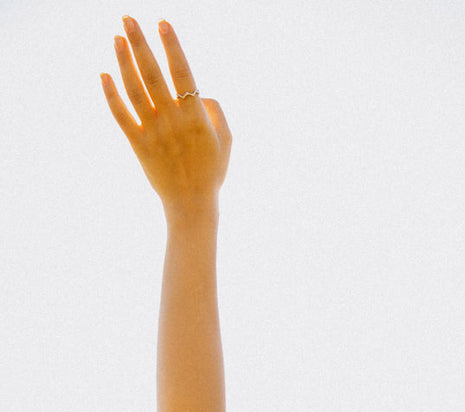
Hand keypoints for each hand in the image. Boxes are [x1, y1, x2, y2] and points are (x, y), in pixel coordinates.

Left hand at [101, 17, 230, 214]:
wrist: (191, 205)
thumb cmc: (211, 172)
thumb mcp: (226, 141)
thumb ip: (216, 112)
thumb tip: (202, 92)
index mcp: (196, 117)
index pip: (182, 74)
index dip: (172, 47)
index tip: (162, 23)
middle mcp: (172, 121)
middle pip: (153, 75)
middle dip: (140, 44)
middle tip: (128, 18)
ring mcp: (153, 133)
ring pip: (135, 90)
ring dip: (124, 62)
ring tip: (117, 37)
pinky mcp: (138, 145)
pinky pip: (121, 116)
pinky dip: (111, 95)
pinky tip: (104, 75)